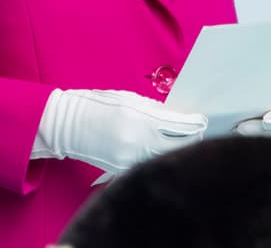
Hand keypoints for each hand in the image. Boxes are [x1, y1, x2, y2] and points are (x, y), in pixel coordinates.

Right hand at [42, 88, 206, 177]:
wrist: (69, 125)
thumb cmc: (99, 106)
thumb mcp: (130, 100)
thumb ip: (155, 110)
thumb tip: (178, 117)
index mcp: (140, 119)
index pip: (179, 126)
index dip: (195, 124)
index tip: (201, 120)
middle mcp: (136, 142)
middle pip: (177, 146)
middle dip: (191, 139)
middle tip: (198, 132)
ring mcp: (129, 158)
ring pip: (165, 157)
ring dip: (177, 149)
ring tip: (185, 141)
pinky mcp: (122, 169)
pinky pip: (148, 163)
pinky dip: (158, 156)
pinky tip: (164, 149)